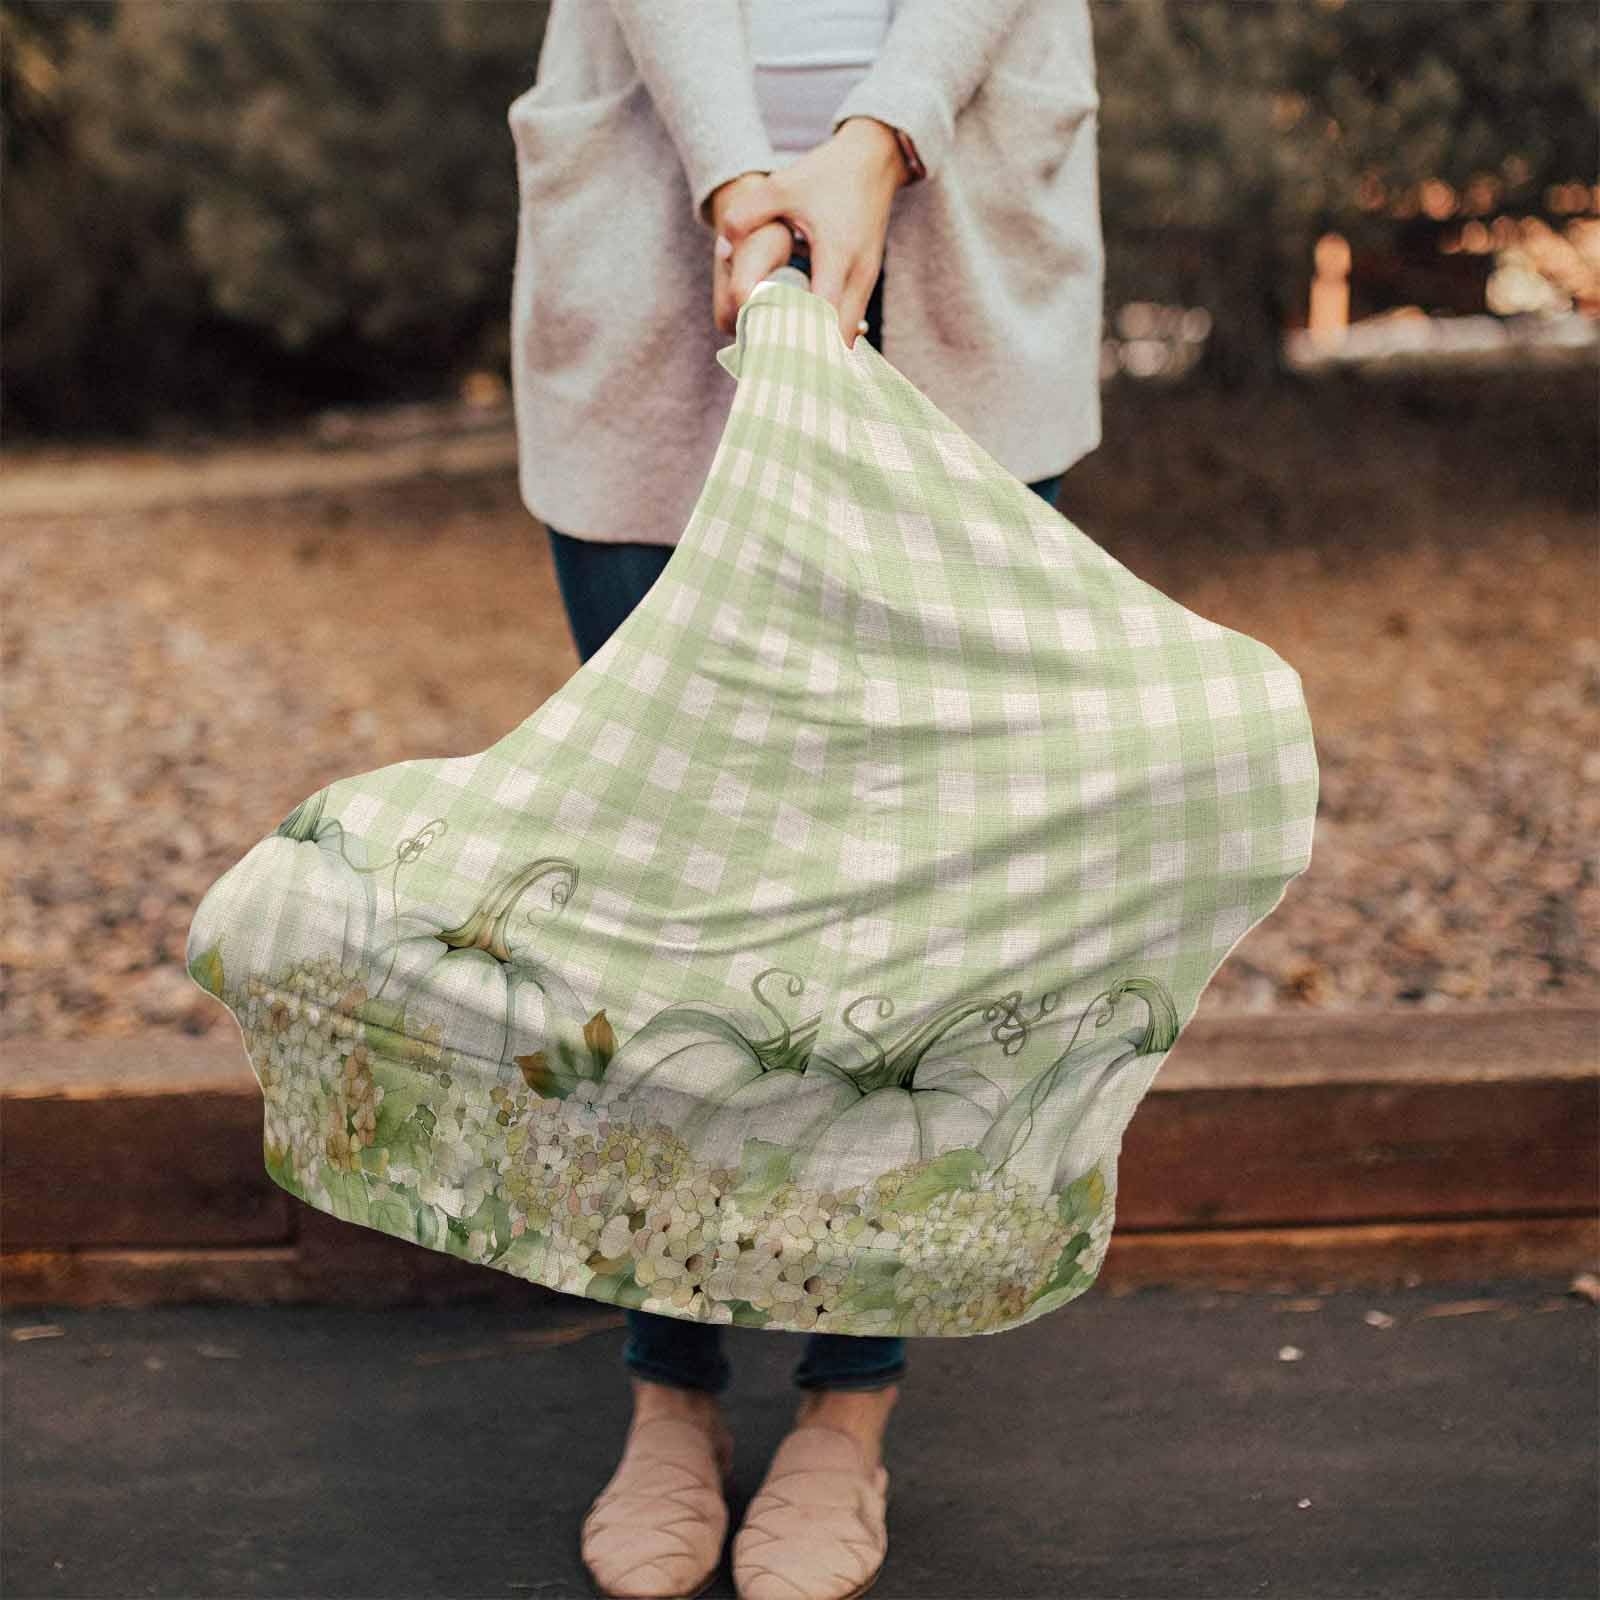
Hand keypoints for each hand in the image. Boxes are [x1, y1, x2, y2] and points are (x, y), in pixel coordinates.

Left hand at [713, 118, 908, 348]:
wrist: (874, 159)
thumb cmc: (827, 173)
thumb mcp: (782, 186)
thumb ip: (746, 214)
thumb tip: (721, 248)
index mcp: (837, 254)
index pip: (821, 315)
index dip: (799, 339)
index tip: (772, 355)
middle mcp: (858, 274)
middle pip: (838, 338)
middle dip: (810, 356)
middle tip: (774, 368)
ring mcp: (867, 281)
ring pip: (847, 334)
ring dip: (820, 348)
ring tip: (785, 359)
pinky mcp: (866, 281)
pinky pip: (849, 321)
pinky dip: (828, 334)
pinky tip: (802, 339)